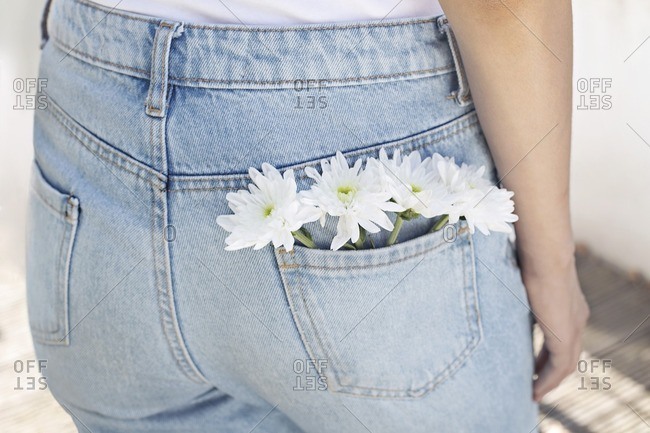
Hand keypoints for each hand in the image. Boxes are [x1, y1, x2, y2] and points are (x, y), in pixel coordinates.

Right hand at [522, 257, 589, 401]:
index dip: (548, 351)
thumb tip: (493, 280)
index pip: (562, 336)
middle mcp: (577, 319)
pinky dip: (548, 380)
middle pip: (567, 353)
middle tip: (533, 382)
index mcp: (569, 305)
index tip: (534, 363)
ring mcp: (573, 328)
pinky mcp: (565, 336)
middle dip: (549, 370)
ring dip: (549, 380)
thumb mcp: (525, 277)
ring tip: (533, 391)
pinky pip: (559, 367)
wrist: (545, 255)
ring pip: (565, 364)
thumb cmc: (531, 257)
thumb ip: (517, 287)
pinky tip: (536, 389)